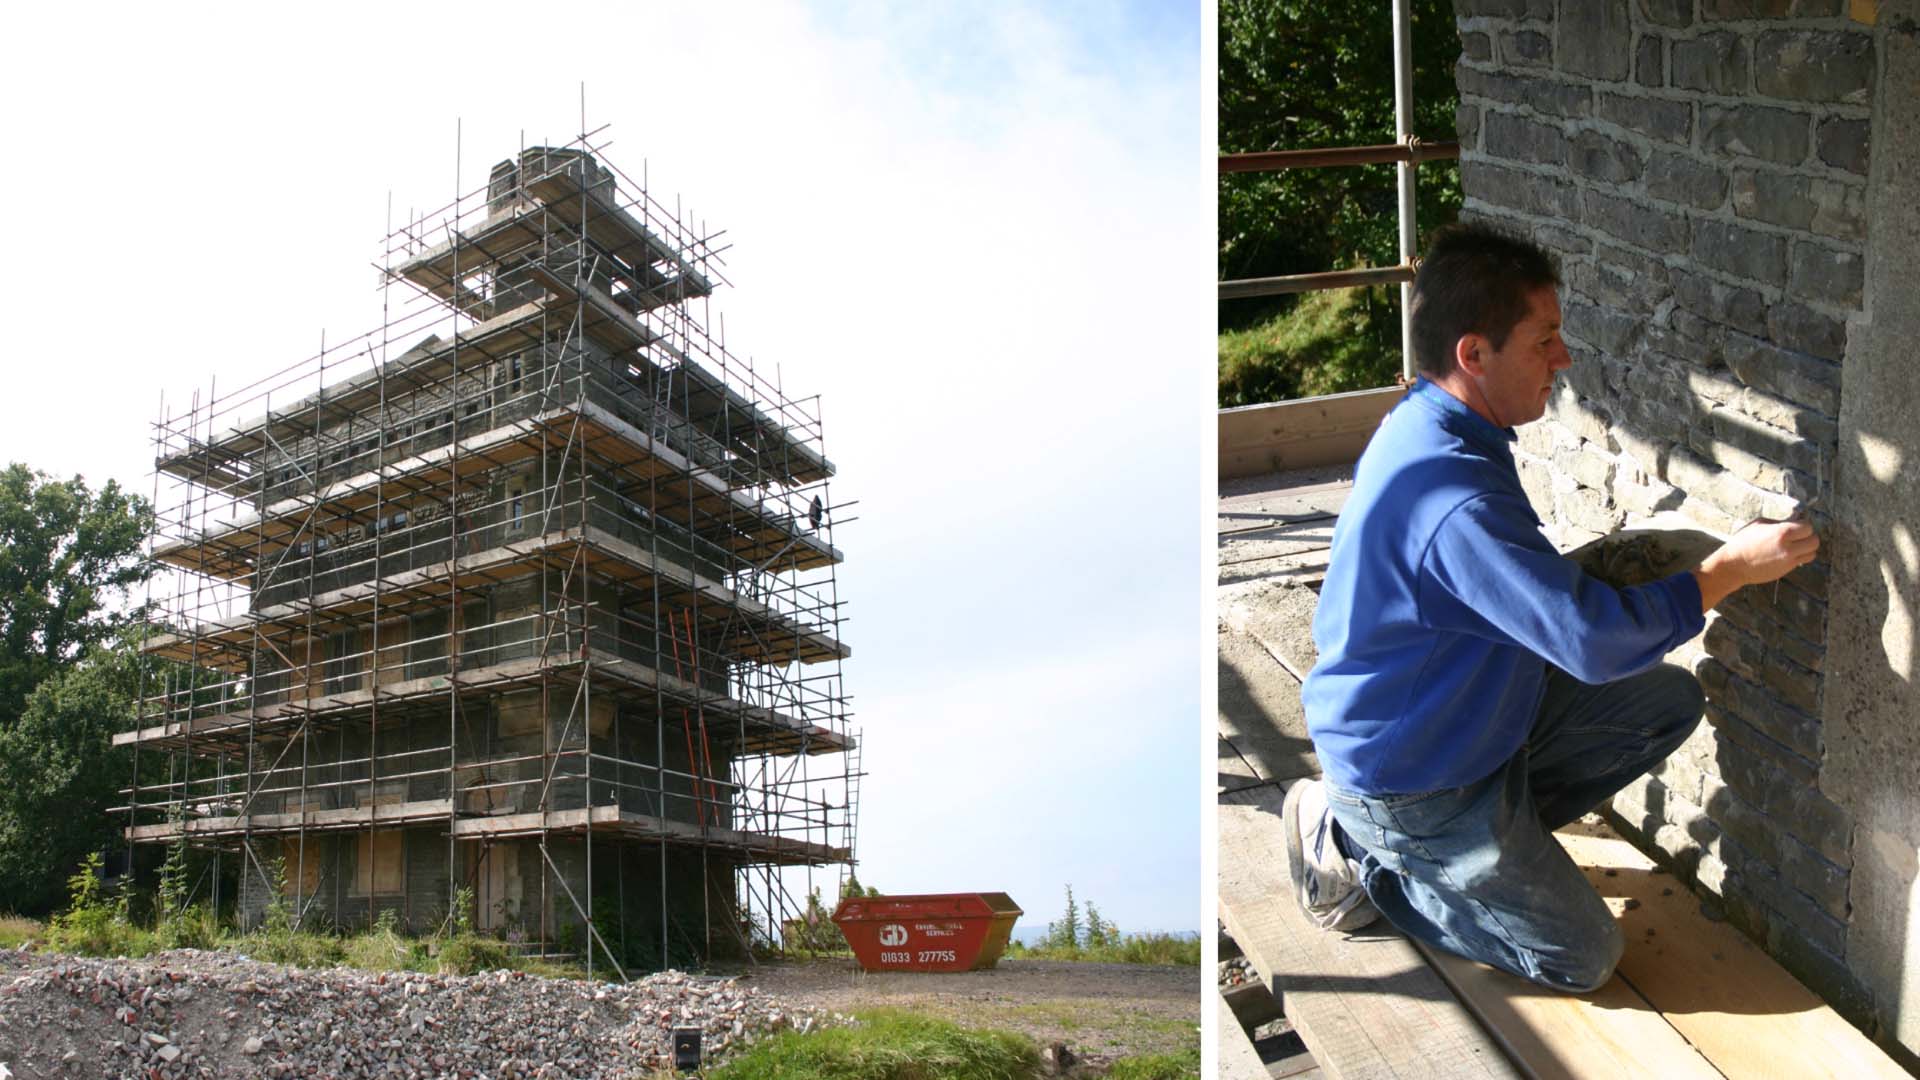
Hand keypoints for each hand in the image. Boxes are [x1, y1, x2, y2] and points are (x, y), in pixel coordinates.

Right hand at [1693, 518, 1819, 611]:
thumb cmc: (1742, 541)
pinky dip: (1799, 556)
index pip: (1808, 527)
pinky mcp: (1786, 570)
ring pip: (1812, 553)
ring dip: (1807, 548)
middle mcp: (1789, 547)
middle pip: (1815, 541)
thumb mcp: (1759, 524)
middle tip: (1799, 535)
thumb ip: (1779, 522)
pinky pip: (1801, 561)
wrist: (1733, 565)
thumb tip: (1793, 520)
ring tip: (1796, 545)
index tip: (1797, 524)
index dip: (1803, 525)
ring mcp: (1788, 561)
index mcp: (1782, 532)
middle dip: (1809, 536)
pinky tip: (1787, 553)